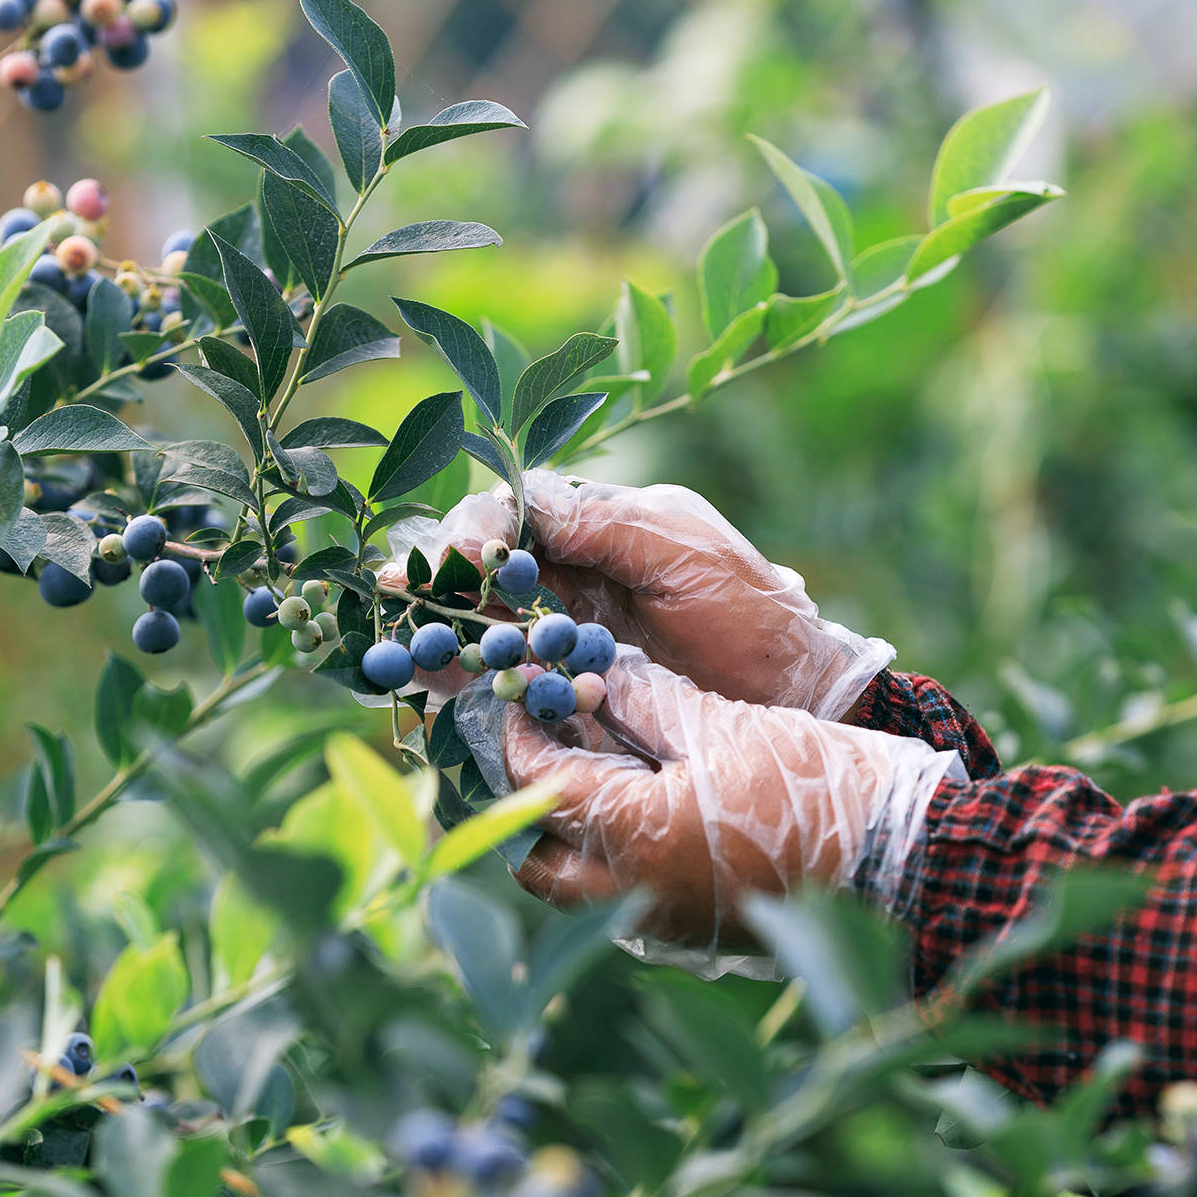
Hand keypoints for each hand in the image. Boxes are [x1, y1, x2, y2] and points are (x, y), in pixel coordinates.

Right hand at [390, 474, 892, 715]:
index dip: (478, 527)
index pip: (515, 509)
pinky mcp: (569, 686)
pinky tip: (436, 690)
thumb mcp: (686, 555)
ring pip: (484, 620)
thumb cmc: (753, 615)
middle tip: (401, 601)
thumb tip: (521, 503)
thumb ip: (605, 526)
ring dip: (442, 632)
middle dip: (439, 580)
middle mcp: (574, 573)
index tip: (461, 556)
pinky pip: (506, 675)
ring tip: (406, 652)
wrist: (795, 693)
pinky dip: (469, 680)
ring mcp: (568, 631)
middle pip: (485, 565)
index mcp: (601, 525)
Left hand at [502, 652, 957, 946]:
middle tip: (549, 746)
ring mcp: (661, 925)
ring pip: (574, 888)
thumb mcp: (726, 723)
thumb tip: (590, 677)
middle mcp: (632, 897)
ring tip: (595, 771)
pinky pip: (619, 902)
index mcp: (636, 837)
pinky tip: (642, 807)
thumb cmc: (820, 786)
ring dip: (567, 834)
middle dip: (526, 804)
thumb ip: (646, 699)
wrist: (904, 862)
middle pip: (536, 860)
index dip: (521, 734)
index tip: (526, 695)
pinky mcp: (691, 935)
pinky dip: (609, 859)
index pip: (538, 785)